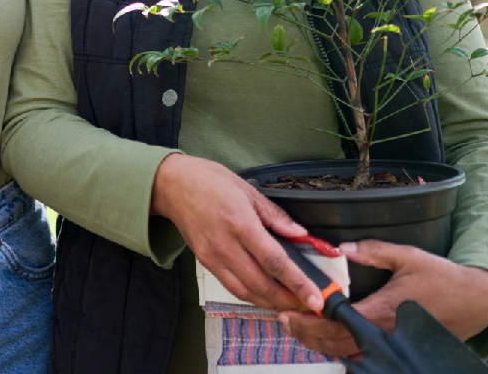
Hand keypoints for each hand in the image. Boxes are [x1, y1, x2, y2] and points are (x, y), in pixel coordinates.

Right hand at [150, 154, 323, 313]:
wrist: (170, 185)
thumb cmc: (208, 180)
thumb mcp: (246, 189)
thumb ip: (274, 214)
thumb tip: (299, 234)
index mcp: (240, 223)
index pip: (275, 261)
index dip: (298, 283)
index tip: (316, 298)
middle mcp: (226, 245)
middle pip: (262, 284)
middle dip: (289, 300)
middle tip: (310, 306)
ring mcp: (213, 257)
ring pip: (245, 292)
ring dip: (270, 303)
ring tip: (291, 305)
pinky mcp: (205, 262)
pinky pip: (231, 287)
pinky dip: (251, 296)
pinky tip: (265, 295)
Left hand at [279, 240, 487, 356]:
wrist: (474, 302)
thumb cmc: (441, 278)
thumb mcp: (407, 256)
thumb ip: (372, 251)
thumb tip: (342, 248)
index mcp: (381, 310)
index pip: (336, 322)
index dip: (309, 321)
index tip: (290, 312)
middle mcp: (383, 334)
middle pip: (335, 344)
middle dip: (307, 335)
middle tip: (287, 321)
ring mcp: (391, 345)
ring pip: (347, 355)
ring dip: (321, 345)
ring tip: (301, 330)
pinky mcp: (398, 349)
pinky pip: (363, 358)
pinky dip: (342, 351)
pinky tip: (329, 340)